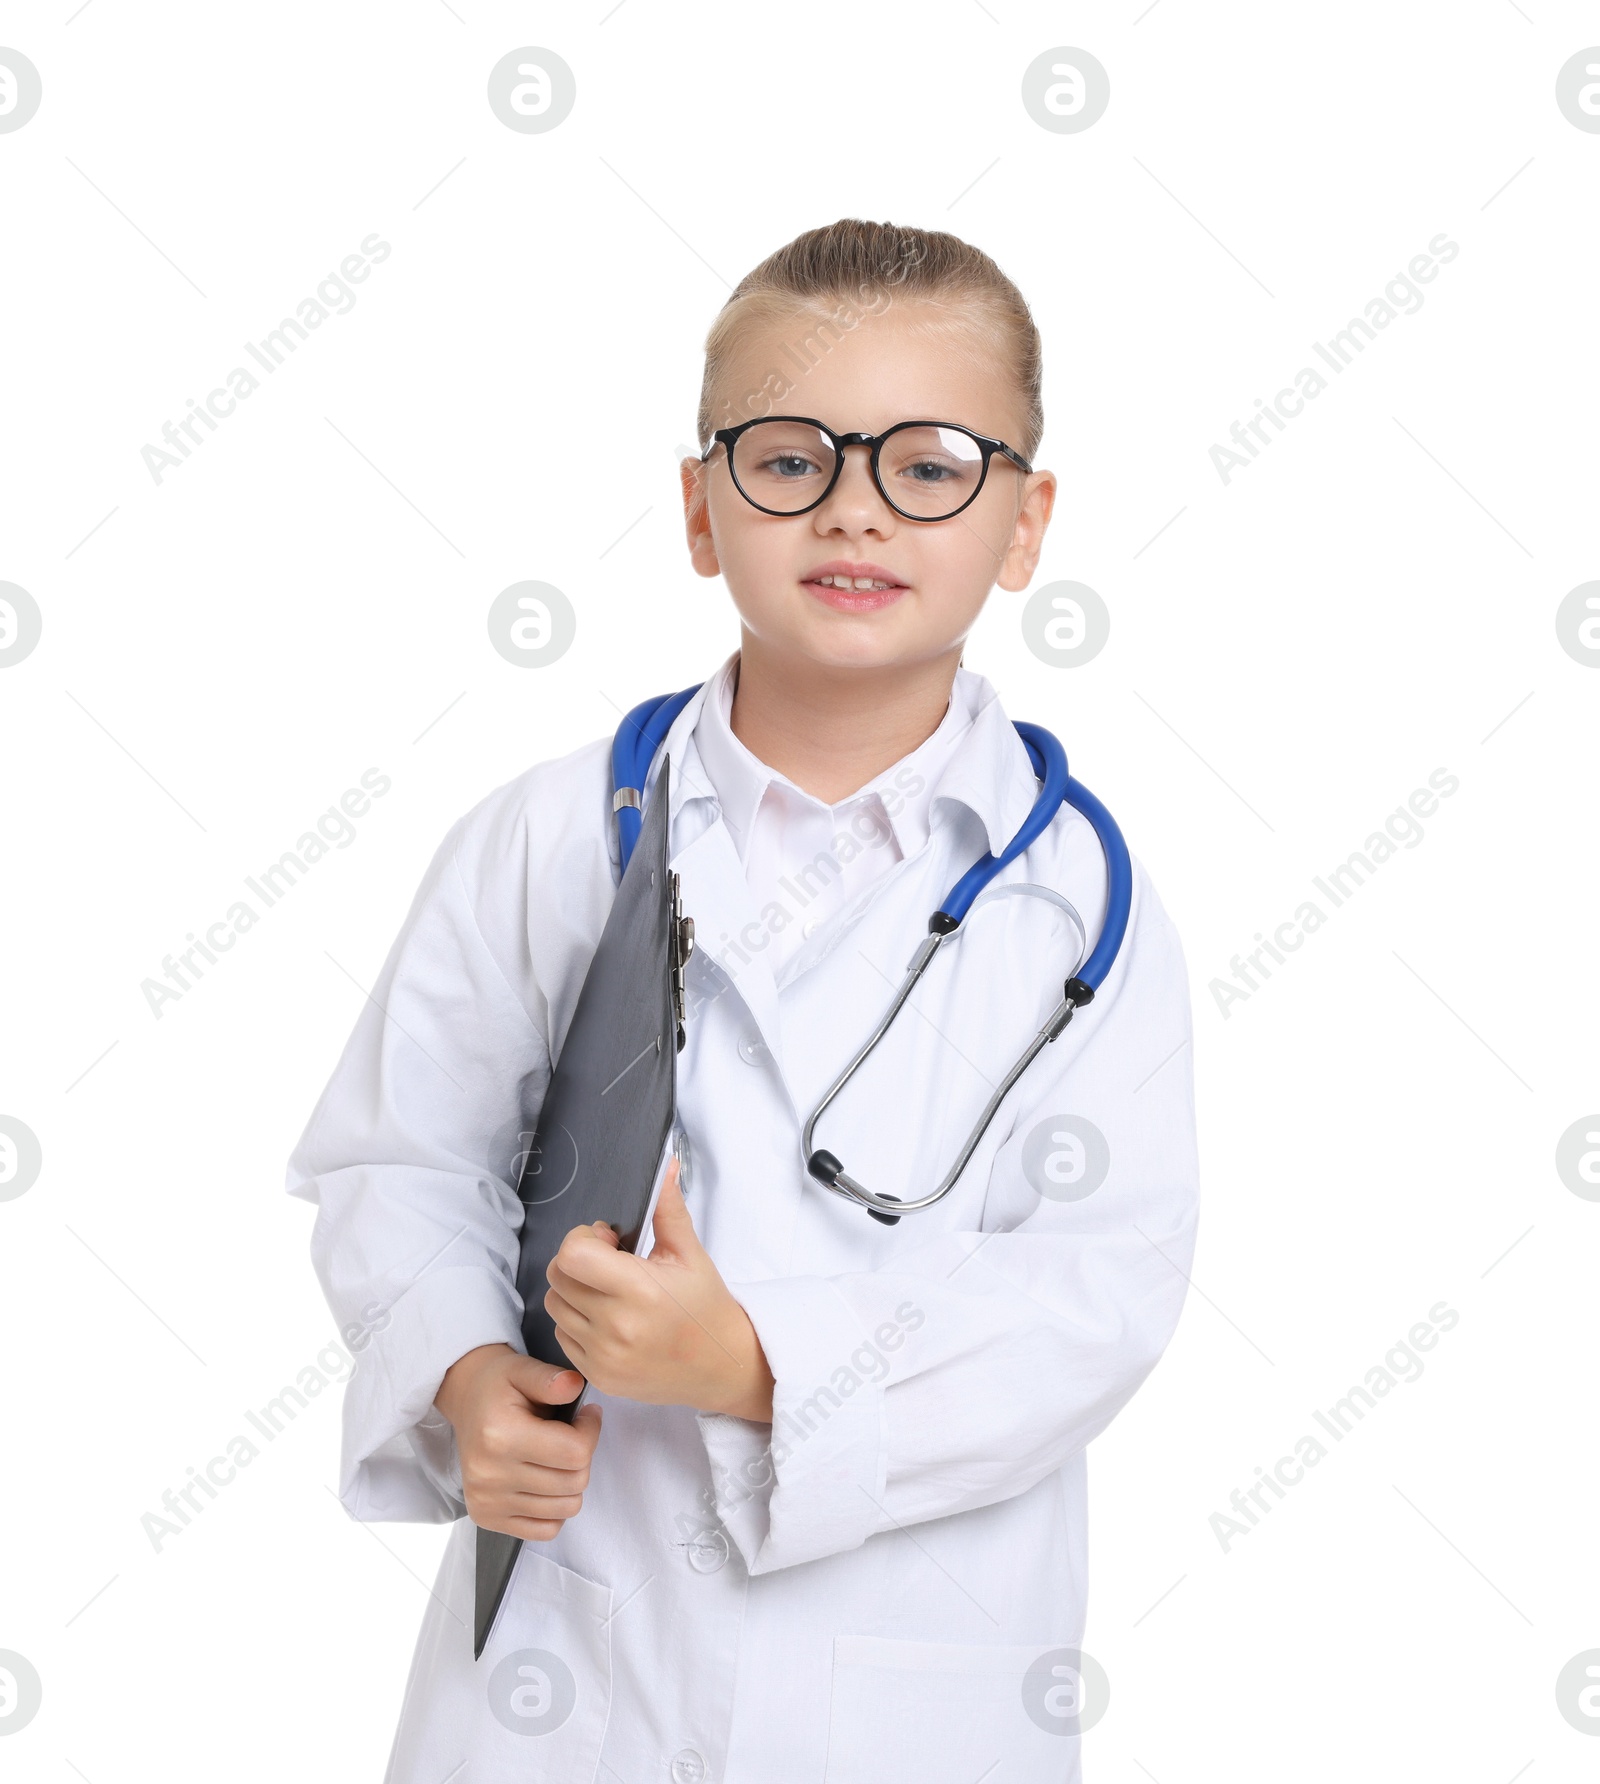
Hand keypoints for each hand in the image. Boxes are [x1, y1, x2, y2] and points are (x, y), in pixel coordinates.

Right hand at [433, 1343, 601, 1539]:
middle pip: (573, 1483)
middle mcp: (490, 1474)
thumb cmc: (498, 1385)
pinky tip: (545, 1482)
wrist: (466, 1400)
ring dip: (570, 1483)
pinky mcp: (486, 1517)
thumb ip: (551, 1379)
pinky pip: (545, 1530)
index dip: (591, 1432)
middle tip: (571, 1436)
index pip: (575, 1452)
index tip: (586, 1416)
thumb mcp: (523, 1369)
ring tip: (556, 1457)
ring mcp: (487, 1500)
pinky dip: (554, 1510)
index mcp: (501, 1435)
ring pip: (565, 1509)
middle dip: (583, 1457)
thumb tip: (575, 1385)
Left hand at [544, 1159, 774, 1419]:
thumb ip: (668, 1208)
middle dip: (576, 1260)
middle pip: (558, 1276)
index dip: (582, 1239)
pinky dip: (576, 1321)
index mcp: (640, 1290)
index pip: (573, 1255)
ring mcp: (604, 1356)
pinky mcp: (598, 1376)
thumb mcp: (691, 1253)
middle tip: (608, 1262)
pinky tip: (608, 1318)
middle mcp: (617, 1326)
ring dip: (573, 1290)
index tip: (608, 1241)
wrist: (721, 1365)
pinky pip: (562, 1336)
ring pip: (554, 1305)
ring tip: (608, 1291)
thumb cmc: (706, 1306)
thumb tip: (664, 1164)